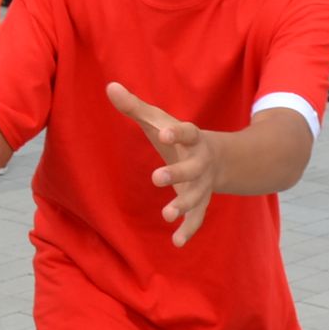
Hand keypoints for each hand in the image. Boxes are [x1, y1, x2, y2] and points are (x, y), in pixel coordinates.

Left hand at [107, 82, 218, 245]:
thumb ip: (135, 106)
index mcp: (192, 138)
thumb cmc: (177, 136)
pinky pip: (198, 218)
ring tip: (166, 215)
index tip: (165, 132)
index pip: (187, 132)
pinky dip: (189, 230)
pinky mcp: (201, 202)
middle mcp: (201, 162)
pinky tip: (177, 243)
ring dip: (183, 205)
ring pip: (197, 196)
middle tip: (156, 178)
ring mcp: (203, 184)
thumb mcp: (159, 120)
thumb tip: (109, 86)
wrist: (218, 157)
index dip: (177, 133)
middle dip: (176, 174)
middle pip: (192, 169)